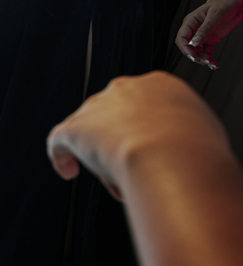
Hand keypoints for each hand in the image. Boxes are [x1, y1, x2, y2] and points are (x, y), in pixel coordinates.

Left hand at [46, 72, 228, 201]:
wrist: (169, 154)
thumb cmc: (196, 151)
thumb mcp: (206, 134)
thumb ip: (189, 136)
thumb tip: (189, 152)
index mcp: (160, 85)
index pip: (146, 104)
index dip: (147, 128)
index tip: (154, 147)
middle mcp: (125, 89)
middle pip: (116, 116)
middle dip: (124, 142)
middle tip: (137, 168)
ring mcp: (97, 107)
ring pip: (92, 130)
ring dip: (101, 156)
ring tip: (119, 180)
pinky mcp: (74, 128)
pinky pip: (60, 139)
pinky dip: (61, 155)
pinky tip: (67, 170)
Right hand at [176, 0, 242, 67]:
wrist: (237, 3)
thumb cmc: (224, 4)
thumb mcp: (215, 15)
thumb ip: (205, 29)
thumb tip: (194, 43)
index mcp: (190, 22)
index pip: (181, 38)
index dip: (185, 48)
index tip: (192, 56)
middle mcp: (194, 30)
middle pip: (188, 47)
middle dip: (194, 55)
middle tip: (204, 60)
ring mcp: (203, 36)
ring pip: (196, 51)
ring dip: (202, 59)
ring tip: (211, 62)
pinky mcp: (211, 40)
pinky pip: (206, 52)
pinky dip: (209, 59)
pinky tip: (214, 64)